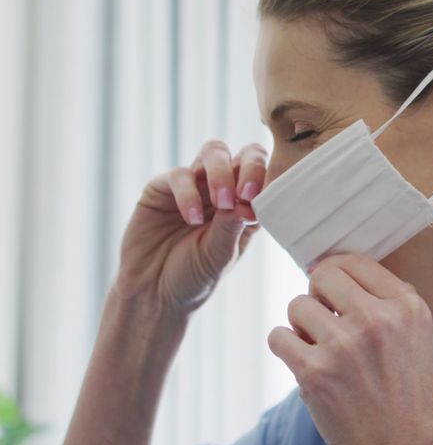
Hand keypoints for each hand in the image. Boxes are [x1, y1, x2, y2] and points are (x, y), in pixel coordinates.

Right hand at [114, 140, 267, 316]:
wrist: (153, 292)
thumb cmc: (194, 277)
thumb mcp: (220, 256)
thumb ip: (232, 226)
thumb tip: (245, 200)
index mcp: (246, 205)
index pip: (266, 175)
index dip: (267, 179)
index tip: (259, 201)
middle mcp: (223, 189)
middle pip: (244, 154)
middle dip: (250, 167)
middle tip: (245, 194)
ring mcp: (194, 185)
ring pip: (214, 152)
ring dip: (221, 173)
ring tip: (221, 203)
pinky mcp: (162, 188)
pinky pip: (179, 175)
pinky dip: (189, 194)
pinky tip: (192, 219)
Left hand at [268, 253, 432, 444]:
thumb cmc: (408, 393)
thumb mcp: (419, 336)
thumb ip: (389, 299)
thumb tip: (339, 269)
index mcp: (407, 307)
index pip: (356, 262)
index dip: (337, 272)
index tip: (332, 289)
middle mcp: (377, 320)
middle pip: (322, 276)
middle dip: (317, 294)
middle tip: (324, 316)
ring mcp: (343, 346)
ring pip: (296, 305)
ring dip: (301, 324)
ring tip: (319, 346)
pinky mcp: (314, 373)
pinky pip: (278, 337)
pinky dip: (285, 348)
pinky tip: (305, 361)